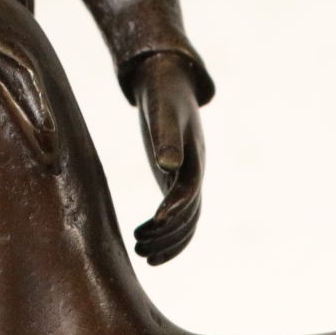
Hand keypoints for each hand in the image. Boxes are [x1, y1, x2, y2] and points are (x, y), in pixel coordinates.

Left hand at [130, 51, 204, 265]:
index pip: (189, 193)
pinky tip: (146, 242)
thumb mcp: (162, 110)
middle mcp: (194, 174)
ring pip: (186, 223)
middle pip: (189, 217)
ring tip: (140, 252)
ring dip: (167, 242)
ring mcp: (186, 180)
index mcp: (194, 159)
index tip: (153, 224)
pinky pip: (177, 216)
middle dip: (167, 236)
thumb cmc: (164, 93)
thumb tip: (168, 165)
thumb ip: (165, 137)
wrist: (168, 82)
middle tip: (140, 248)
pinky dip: (165, 234)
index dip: (173, 211)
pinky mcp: (174, 181)